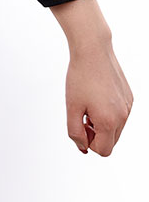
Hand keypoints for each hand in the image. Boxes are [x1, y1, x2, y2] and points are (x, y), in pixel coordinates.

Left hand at [65, 39, 132, 156]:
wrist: (93, 50)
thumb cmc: (80, 76)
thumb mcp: (71, 108)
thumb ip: (75, 132)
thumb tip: (83, 147)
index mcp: (109, 121)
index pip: (103, 151)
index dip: (88, 143)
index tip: (80, 126)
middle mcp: (123, 116)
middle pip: (111, 142)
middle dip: (96, 135)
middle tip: (83, 116)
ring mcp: (128, 106)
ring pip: (116, 129)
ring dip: (102, 124)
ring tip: (89, 106)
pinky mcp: (129, 97)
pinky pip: (120, 115)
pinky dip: (109, 113)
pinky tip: (98, 97)